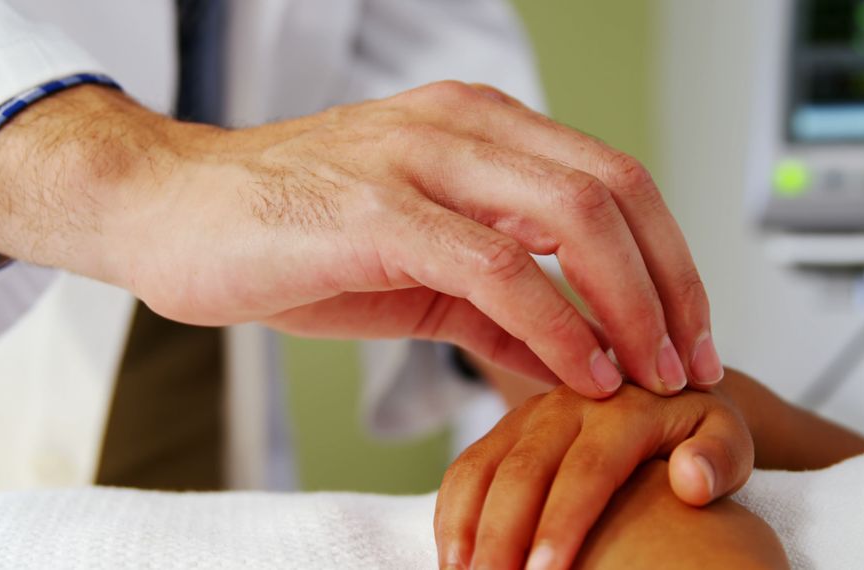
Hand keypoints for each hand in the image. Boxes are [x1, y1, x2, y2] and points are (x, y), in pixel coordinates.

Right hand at [0, 81, 722, 397]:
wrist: (173, 213)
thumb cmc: (293, 235)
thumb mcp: (417, 271)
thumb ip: (497, 305)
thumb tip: (574, 357)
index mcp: (479, 127)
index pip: (612, 179)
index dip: (670, 259)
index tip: (691, 334)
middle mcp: (461, 126)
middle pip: (612, 191)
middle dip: (670, 285)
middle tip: (691, 363)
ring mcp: (418, 159)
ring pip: (569, 216)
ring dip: (629, 305)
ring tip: (651, 375)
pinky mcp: (375, 209)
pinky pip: (496, 265)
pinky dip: (554, 321)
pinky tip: (579, 370)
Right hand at [434, 382, 753, 569]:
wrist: (664, 391)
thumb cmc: (700, 433)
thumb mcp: (728, 439)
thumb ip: (720, 458)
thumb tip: (690, 481)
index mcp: (623, 406)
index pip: (588, 470)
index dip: (562, 525)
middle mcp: (566, 403)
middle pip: (523, 471)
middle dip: (503, 537)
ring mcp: (529, 415)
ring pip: (482, 466)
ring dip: (465, 526)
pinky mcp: (506, 429)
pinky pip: (466, 468)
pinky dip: (452, 513)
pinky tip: (454, 559)